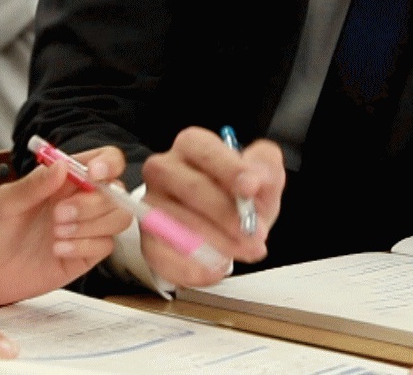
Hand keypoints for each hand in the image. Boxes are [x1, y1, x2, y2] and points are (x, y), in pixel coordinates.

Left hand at [0, 145, 133, 305]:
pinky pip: (105, 246)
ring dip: (91, 225)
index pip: (104, 161)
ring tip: (56, 234)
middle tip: (58, 215)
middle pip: (115, 192)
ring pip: (117, 218)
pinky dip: (85, 246)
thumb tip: (63, 165)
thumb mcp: (3, 202)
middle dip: (92, 203)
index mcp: (63, 179)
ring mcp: (85, 228)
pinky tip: (58, 250)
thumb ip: (34, 185)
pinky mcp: (84, 255)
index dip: (108, 163)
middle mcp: (79, 200)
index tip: (94, 173)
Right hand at [139, 126, 285, 286]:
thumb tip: (257, 177)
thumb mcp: (261, 176)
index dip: (230, 170)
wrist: (220, 224)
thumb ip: (265, 167)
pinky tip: (216, 268)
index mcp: (193, 145)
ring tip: (243, 251)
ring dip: (216, 243)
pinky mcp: (147, 237)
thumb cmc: (237, 195)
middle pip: (192, 188)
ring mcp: (151, 203)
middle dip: (227, 215)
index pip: (207, 152)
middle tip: (256, 235)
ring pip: (179, 223)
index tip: (251, 188)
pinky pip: (163, 255)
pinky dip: (192, 267)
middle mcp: (164, 168)